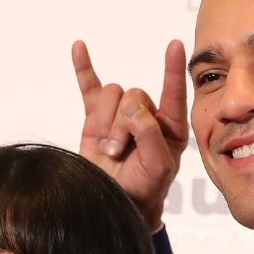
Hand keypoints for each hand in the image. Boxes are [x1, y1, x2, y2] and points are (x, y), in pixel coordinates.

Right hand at [73, 39, 187, 229]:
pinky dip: (84, 69)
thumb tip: (131, 106)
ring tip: (108, 149)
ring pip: (112, 94)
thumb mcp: (158, 166)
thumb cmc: (144, 189)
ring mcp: (120, 115)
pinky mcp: (96, 119)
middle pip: (134, 94)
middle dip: (123, 123)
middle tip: (119, 151)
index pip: (174, 92)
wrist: (115, 207)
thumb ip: (150, 133)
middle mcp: (147, 116)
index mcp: (171, 125)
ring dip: (107, 121)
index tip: (175, 46)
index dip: (174, 69)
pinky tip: (79, 48)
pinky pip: (90, 87)